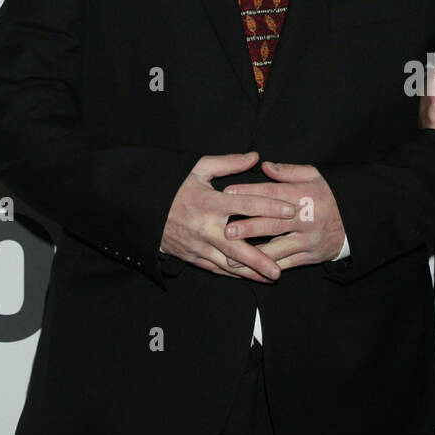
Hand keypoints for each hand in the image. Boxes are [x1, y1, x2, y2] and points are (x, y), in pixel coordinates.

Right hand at [160, 152, 286, 281]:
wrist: (142, 209)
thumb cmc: (174, 187)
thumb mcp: (197, 169)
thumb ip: (228, 163)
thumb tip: (255, 157)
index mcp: (210, 202)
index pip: (246, 205)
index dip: (270, 207)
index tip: (291, 211)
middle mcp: (205, 227)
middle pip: (237, 247)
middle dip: (260, 259)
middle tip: (280, 268)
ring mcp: (198, 245)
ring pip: (228, 264)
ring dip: (250, 272)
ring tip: (272, 276)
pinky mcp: (192, 257)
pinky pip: (216, 269)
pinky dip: (234, 274)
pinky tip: (251, 277)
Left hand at [223, 162, 345, 269]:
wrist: (354, 224)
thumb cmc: (328, 197)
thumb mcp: (315, 176)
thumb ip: (288, 171)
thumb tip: (265, 166)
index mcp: (306, 196)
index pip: (273, 194)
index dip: (250, 193)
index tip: (228, 194)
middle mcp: (307, 220)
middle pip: (273, 224)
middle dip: (248, 228)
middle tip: (226, 231)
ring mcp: (308, 241)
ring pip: (277, 248)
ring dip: (253, 254)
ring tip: (231, 257)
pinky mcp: (309, 257)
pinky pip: (286, 264)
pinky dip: (267, 267)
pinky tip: (250, 270)